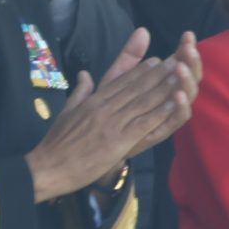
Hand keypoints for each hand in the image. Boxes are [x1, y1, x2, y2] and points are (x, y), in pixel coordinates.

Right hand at [25, 28, 199, 200]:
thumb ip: (80, 92)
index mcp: (93, 102)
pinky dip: (160, 112)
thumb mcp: (67, 112)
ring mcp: (111, 124)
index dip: (140, 71)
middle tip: (176, 61)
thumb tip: (84, 74)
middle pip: (135, 88)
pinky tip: (174, 104)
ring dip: (163, 88)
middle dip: (157, 74)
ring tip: (180, 76)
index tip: (156, 61)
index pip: (120, 83)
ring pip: (142, 102)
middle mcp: (104, 108)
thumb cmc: (56, 143)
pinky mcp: (117, 141)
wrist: (48, 167)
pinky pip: (143, 123)